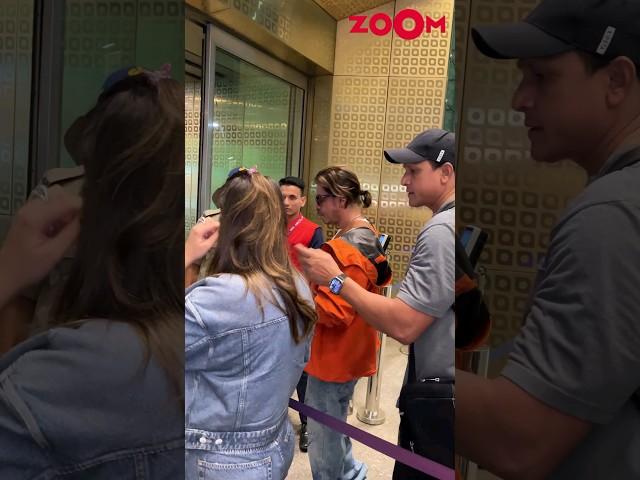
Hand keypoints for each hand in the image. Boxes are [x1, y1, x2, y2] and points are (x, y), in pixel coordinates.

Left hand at [0, 186, 80, 301]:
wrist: (5, 274)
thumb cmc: (28, 268)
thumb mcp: (54, 253)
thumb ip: (72, 233)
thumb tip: (88, 218)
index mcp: (35, 216)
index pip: (68, 201)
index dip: (84, 208)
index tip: (93, 221)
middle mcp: (30, 206)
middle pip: (62, 194)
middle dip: (74, 208)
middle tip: (78, 228)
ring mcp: (28, 208)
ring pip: (57, 197)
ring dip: (67, 210)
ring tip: (68, 229)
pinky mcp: (30, 213)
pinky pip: (50, 205)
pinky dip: (59, 214)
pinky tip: (59, 229)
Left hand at [185, 219, 218, 268]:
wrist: (188, 254)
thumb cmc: (195, 252)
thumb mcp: (207, 245)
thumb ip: (215, 237)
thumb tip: (221, 231)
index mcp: (199, 230)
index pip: (213, 223)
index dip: (219, 227)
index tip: (223, 231)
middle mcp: (197, 227)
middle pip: (210, 221)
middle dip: (216, 228)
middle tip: (217, 235)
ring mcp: (196, 227)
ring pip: (208, 223)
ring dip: (212, 229)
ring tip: (212, 237)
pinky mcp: (197, 229)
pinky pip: (206, 227)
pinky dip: (209, 231)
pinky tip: (208, 237)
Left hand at [294, 244, 341, 285]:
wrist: (333, 278)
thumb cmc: (331, 265)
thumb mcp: (325, 254)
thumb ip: (316, 251)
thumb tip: (309, 250)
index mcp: (313, 256)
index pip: (300, 250)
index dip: (298, 247)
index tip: (297, 246)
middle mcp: (308, 263)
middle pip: (299, 256)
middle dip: (300, 254)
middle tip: (302, 252)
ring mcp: (307, 270)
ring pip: (301, 263)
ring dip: (302, 260)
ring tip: (308, 260)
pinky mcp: (307, 276)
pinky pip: (303, 270)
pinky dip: (305, 267)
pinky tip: (310, 267)